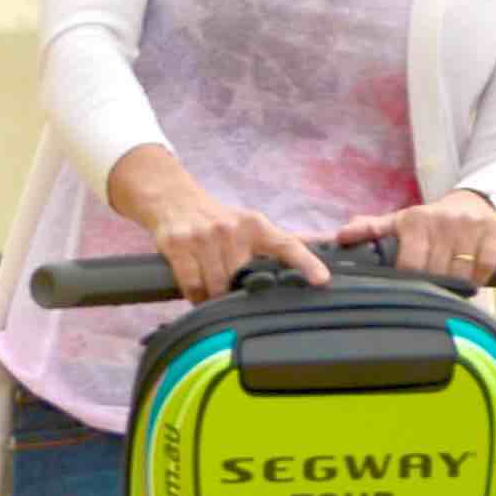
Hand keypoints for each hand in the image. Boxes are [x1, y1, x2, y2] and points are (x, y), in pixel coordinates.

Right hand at [110, 149, 327, 301]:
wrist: (172, 199)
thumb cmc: (216, 219)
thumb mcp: (249, 225)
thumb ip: (278, 245)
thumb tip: (321, 250)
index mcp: (255, 225)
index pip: (286, 244)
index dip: (306, 262)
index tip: (322, 279)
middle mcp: (231, 229)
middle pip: (243, 279)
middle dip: (238, 292)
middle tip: (233, 291)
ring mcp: (203, 236)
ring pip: (217, 286)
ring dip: (214, 297)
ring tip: (212, 291)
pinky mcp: (178, 244)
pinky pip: (193, 286)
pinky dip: (196, 296)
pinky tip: (197, 293)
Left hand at [347, 190, 495, 289]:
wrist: (474, 202)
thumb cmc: (430, 220)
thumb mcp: (400, 221)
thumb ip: (372, 229)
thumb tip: (341, 236)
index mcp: (414, 220)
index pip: (409, 264)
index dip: (408, 280)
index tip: (409, 286)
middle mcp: (441, 221)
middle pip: (435, 272)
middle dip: (433, 283)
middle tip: (432, 286)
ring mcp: (469, 227)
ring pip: (460, 273)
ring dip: (456, 284)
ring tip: (451, 283)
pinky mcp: (493, 232)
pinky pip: (485, 268)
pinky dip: (478, 279)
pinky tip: (472, 278)